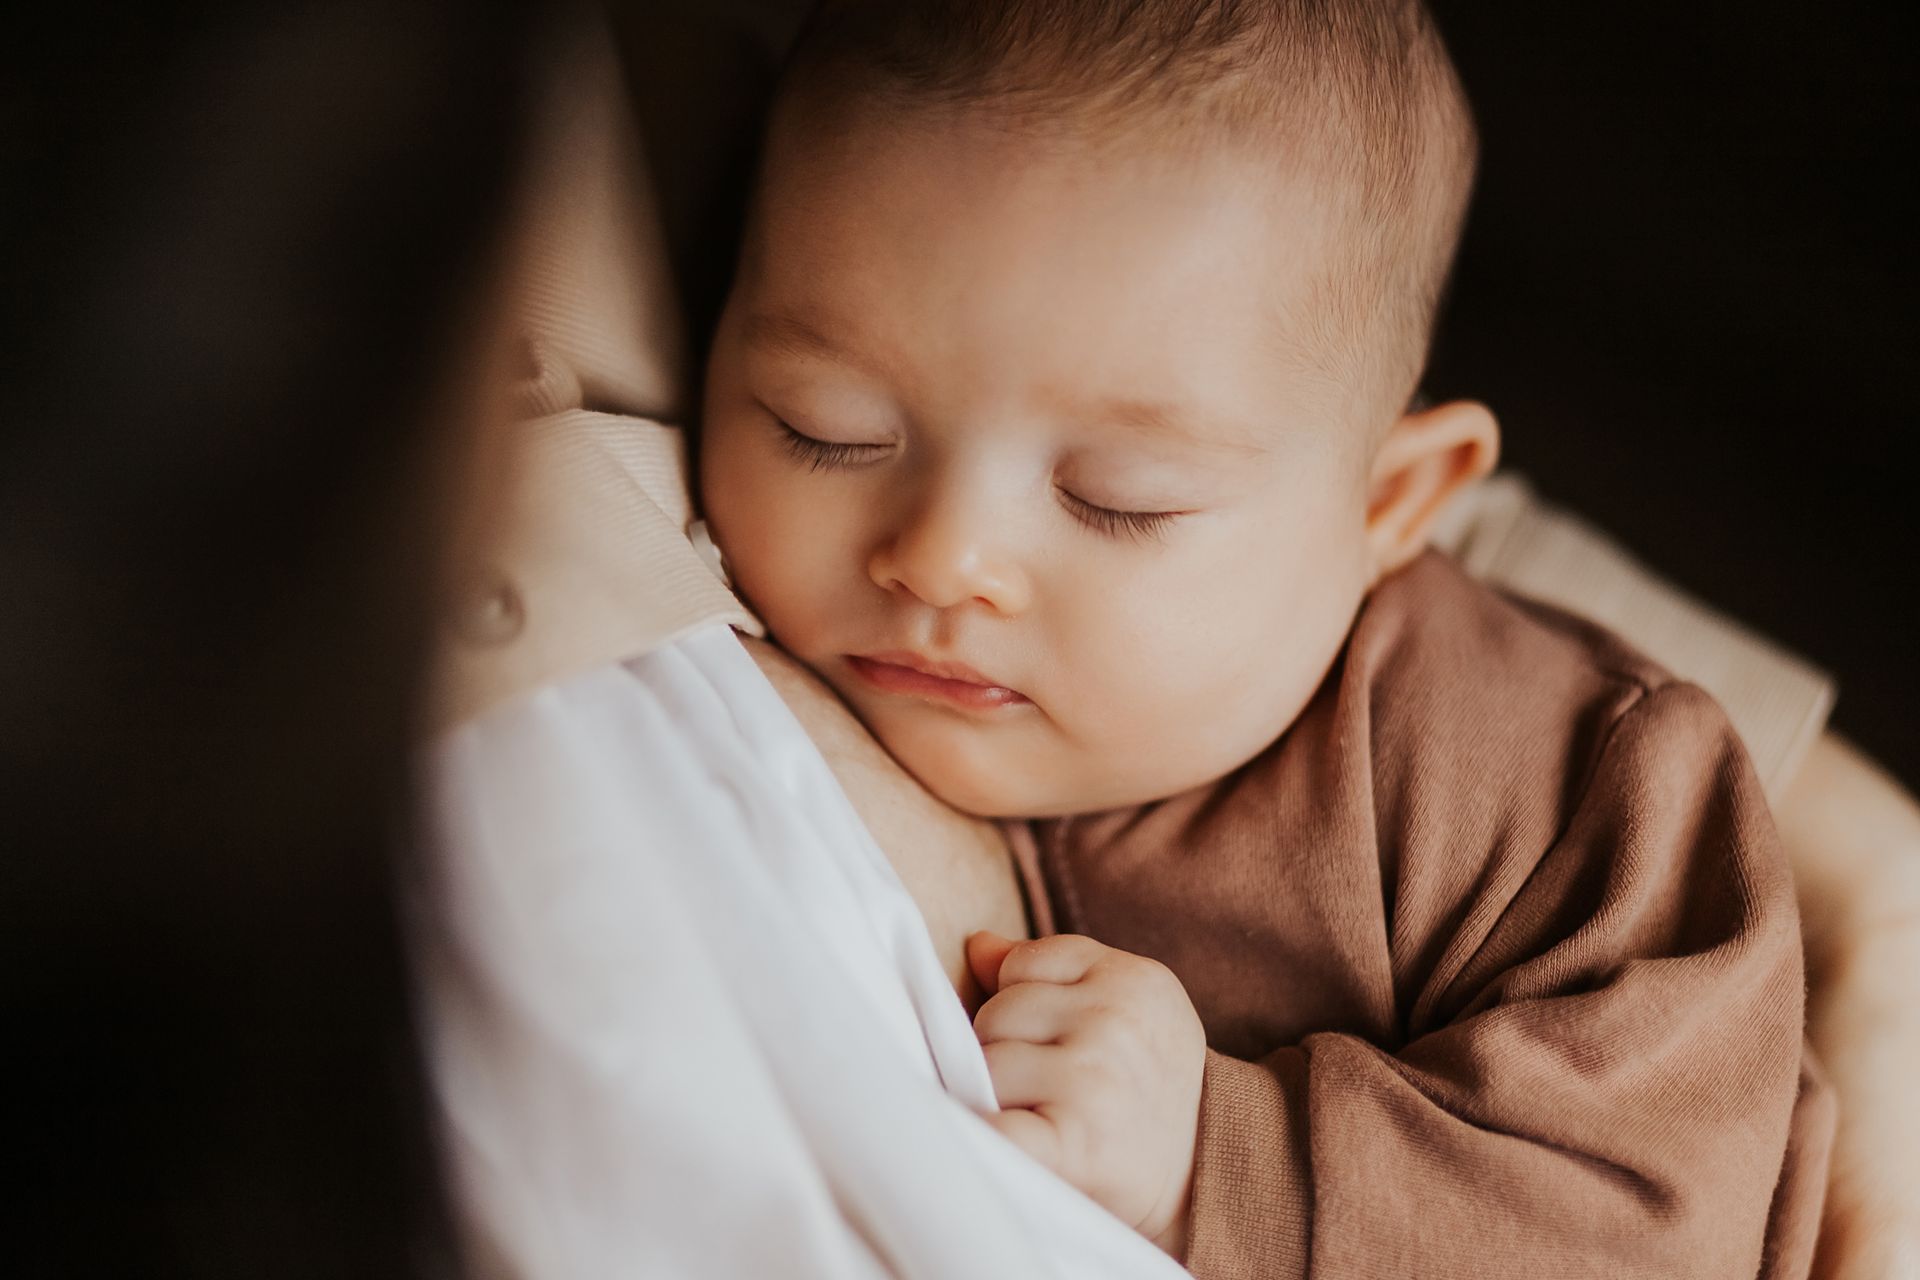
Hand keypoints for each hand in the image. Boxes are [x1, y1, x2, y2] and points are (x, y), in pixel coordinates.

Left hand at [965, 931, 1205, 1254]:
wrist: (1203, 1182)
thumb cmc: (1147, 1089)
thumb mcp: (1124, 1011)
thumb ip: (1052, 974)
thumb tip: (979, 945)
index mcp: (1133, 979)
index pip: (1023, 963)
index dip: (1020, 1003)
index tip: (1049, 1040)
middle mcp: (1115, 1020)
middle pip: (998, 1013)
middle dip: (1004, 1050)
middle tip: (1045, 1089)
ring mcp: (1093, 1079)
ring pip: (987, 1065)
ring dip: (997, 1097)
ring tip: (1040, 1118)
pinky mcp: (1073, 1144)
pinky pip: (995, 1126)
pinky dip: (986, 1136)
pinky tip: (1002, 1142)